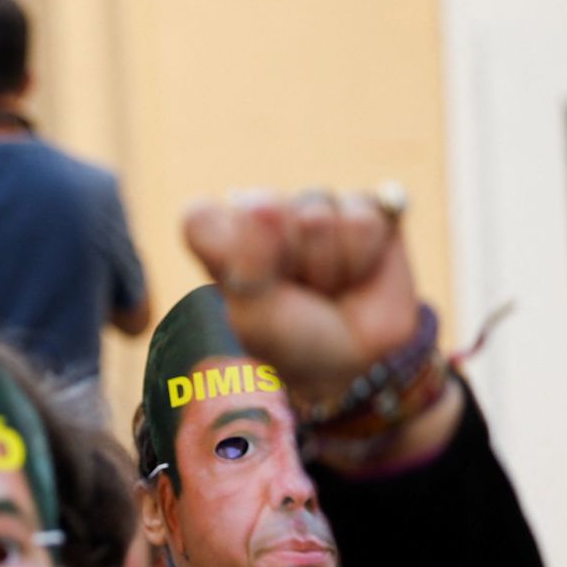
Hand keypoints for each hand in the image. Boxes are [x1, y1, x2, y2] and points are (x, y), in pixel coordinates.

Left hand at [182, 187, 417, 404]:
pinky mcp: (364, 209)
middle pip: (266, 208)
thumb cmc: (287, 338)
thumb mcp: (252, 311)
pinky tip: (357, 273)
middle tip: (295, 292)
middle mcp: (264, 212)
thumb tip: (264, 204)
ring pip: (317, 214)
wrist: (349, 362)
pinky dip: (361, 258)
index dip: (230, 255)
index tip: (248, 289)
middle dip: (286, 262)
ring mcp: (314, 206)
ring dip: (326, 265)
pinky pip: (362, 219)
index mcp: (220, 233)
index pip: (202, 217)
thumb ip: (247, 257)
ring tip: (326, 286)